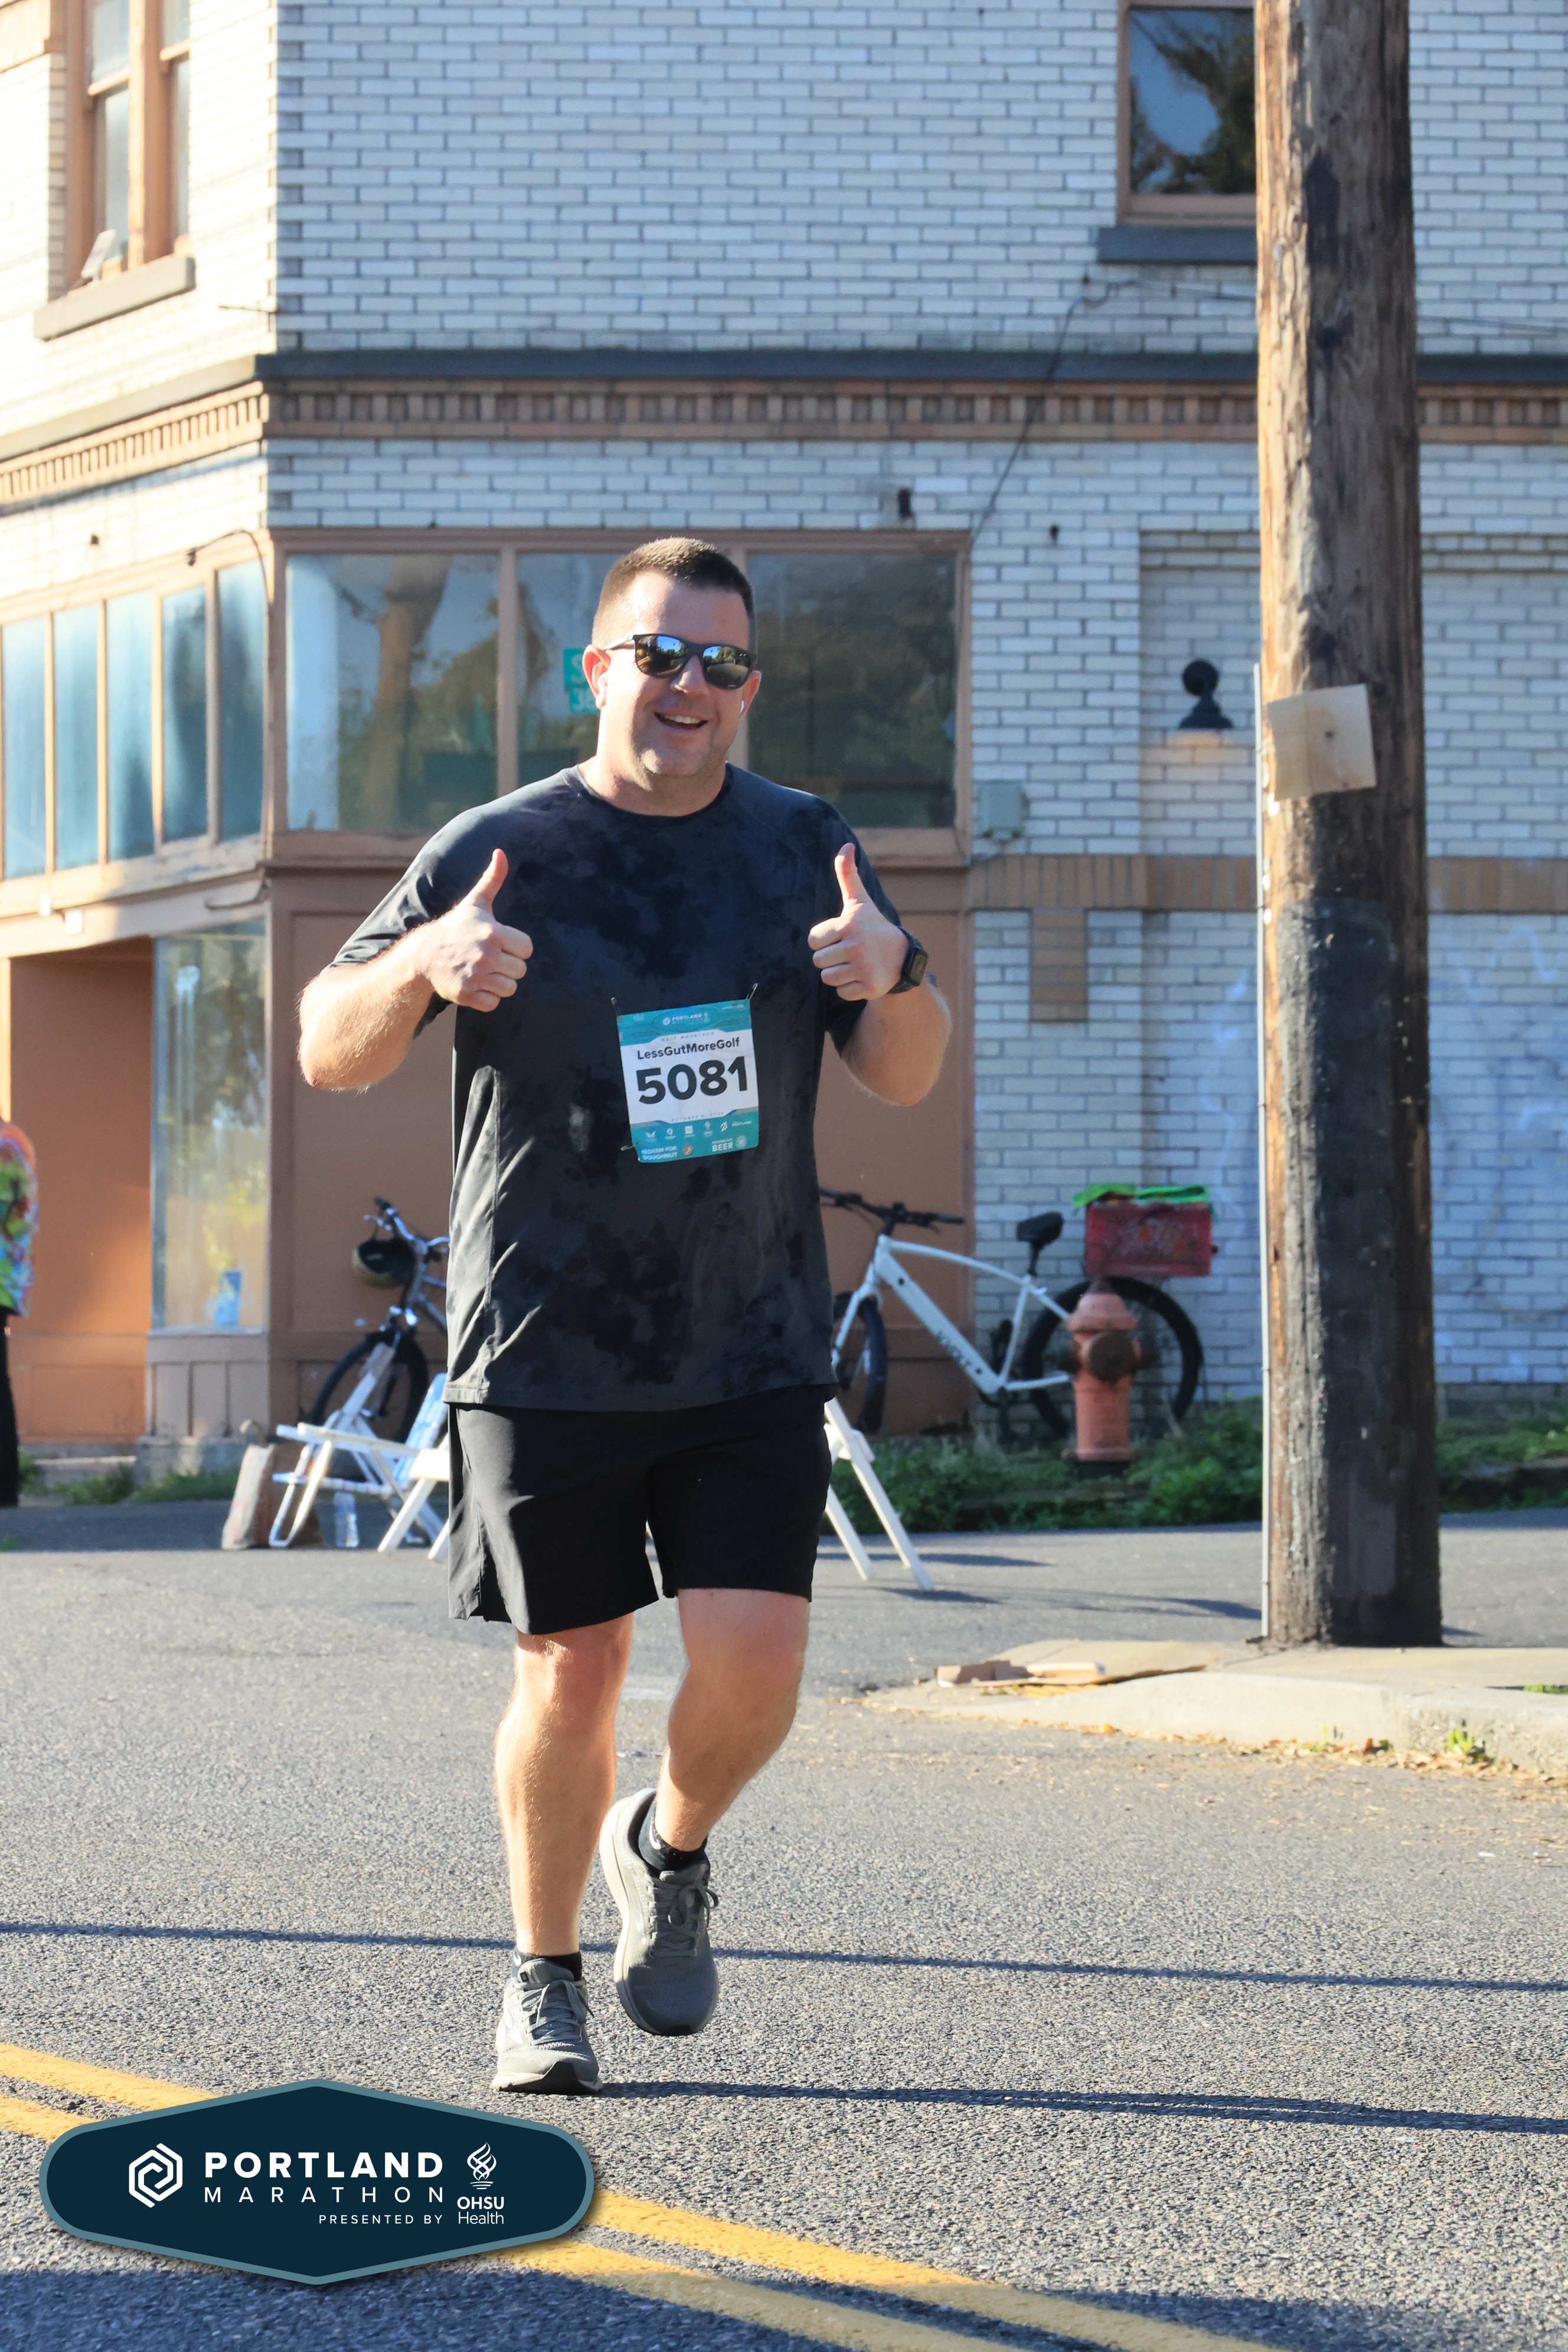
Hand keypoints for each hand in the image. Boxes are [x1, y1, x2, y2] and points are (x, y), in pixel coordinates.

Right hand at [416, 849, 532, 1011]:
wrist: (424, 954)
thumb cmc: (456, 927)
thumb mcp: (476, 903)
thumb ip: (492, 879)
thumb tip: (501, 852)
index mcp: (493, 933)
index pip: (527, 949)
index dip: (516, 947)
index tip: (501, 943)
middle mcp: (486, 955)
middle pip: (520, 970)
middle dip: (508, 966)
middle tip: (490, 958)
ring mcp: (476, 976)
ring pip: (509, 989)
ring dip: (498, 982)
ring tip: (483, 971)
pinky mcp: (466, 995)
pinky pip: (493, 1003)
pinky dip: (486, 997)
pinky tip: (475, 983)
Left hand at [807, 845, 907, 1000]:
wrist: (902, 957)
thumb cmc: (873, 926)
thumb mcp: (859, 901)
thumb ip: (847, 874)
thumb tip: (846, 845)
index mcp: (849, 924)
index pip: (813, 940)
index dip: (824, 940)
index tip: (841, 936)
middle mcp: (856, 946)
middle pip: (818, 961)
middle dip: (830, 958)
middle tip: (849, 952)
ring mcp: (863, 968)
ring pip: (827, 978)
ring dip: (838, 973)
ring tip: (854, 964)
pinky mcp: (869, 987)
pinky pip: (841, 992)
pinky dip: (849, 988)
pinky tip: (862, 976)